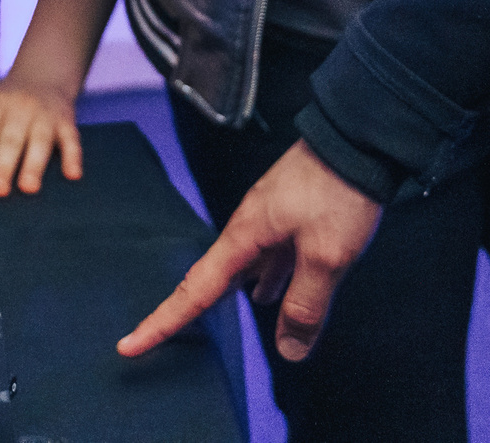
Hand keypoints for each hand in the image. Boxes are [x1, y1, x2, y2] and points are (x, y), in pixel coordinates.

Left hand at [0, 74, 82, 196]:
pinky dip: (73, 157)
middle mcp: (19, 108)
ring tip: (28, 188)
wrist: (43, 75)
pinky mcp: (67, 122)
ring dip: (34, 164)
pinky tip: (73, 175)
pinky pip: (72, 139)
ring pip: (40, 140)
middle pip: (9, 138)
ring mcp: (44, 115)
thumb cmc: (2, 102)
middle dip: (2, 164)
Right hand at [116, 139, 382, 363]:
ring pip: (243, 268)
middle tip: (164, 337)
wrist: (357, 139)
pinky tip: (273, 292)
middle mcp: (249, 227)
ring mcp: (269, 219)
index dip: (163, 322)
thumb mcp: (325, 257)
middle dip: (188, 311)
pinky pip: (267, 256)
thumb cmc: (338, 191)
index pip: (196, 291)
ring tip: (224, 323)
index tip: (131, 345)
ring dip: (232, 297)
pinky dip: (266, 279)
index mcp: (244, 236)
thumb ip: (305, 305)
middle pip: (211, 279)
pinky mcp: (290, 213)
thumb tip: (288, 351)